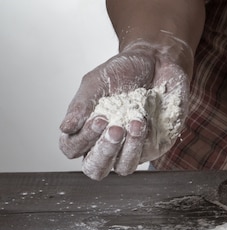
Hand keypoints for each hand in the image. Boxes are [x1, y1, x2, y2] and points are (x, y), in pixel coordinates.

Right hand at [59, 38, 190, 179]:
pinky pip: (145, 156)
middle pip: (95, 169)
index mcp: (86, 129)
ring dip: (127, 150)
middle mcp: (106, 143)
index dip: (81, 139)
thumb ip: (81, 104)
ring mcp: (130, 148)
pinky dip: (143, 140)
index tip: (98, 118)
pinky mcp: (153, 146)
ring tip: (134, 123)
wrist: (157, 61)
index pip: (72, 148)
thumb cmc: (124, 71)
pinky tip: (144, 120)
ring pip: (123, 169)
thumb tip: (65, 128)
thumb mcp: (97, 81)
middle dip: (103, 152)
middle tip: (114, 128)